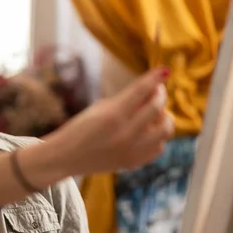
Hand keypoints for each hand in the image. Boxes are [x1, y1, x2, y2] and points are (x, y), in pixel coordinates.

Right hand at [49, 67, 173, 175]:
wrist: (66, 157)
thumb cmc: (81, 127)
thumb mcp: (100, 108)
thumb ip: (126, 98)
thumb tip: (152, 88)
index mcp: (112, 115)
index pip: (141, 90)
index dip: (154, 78)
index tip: (164, 70)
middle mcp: (125, 134)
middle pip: (157, 108)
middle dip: (159, 94)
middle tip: (155, 90)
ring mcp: (132, 151)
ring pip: (166, 129)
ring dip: (163, 117)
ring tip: (152, 114)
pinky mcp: (135, 162)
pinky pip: (160, 146)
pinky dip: (157, 136)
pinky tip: (146, 132)